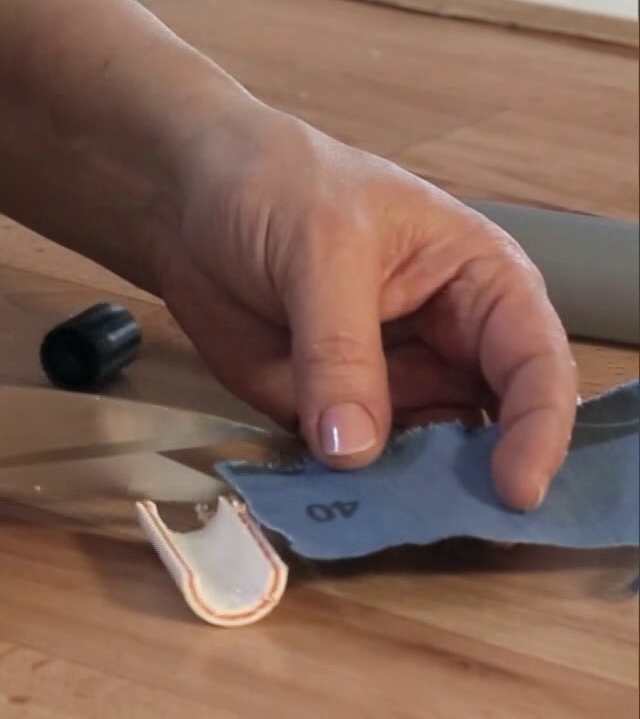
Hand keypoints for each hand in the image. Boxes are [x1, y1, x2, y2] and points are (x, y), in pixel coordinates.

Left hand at [149, 112, 576, 509]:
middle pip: (489, 429)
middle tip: (461, 534)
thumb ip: (339, 348)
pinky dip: (344, 493)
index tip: (515, 488)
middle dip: (477, 482)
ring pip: (421, 461)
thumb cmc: (274, 186)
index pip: (535, 364)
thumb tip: (353, 448)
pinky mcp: (327, 411)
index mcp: (480, 283)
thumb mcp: (319, 249)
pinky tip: (332, 514)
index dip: (537, 428)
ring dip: (407, 498)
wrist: (181, 196)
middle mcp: (449, 345)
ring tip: (390, 530)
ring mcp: (388, 384)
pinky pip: (349, 466)